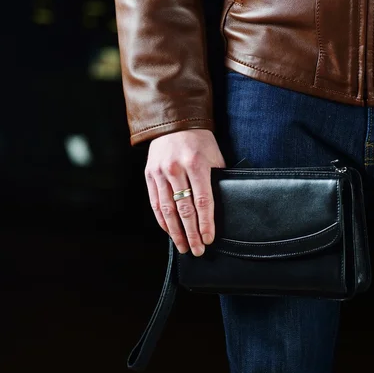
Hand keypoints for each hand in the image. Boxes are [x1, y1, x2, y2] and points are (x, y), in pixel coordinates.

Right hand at [145, 129, 225, 255]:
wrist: (173, 122)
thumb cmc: (200, 140)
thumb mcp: (214, 156)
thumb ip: (217, 179)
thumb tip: (224, 204)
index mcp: (196, 165)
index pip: (203, 201)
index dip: (206, 223)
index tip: (209, 239)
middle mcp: (176, 170)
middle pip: (185, 210)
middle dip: (192, 233)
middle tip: (197, 250)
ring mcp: (160, 173)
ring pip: (167, 210)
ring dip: (176, 232)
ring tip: (183, 247)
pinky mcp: (149, 175)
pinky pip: (155, 203)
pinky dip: (162, 220)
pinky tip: (169, 232)